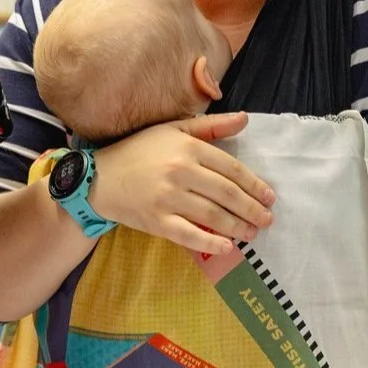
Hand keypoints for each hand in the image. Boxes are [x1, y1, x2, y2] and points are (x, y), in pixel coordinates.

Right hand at [86, 114, 276, 256]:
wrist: (98, 177)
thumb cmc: (138, 151)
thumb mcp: (173, 130)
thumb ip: (211, 126)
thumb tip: (245, 120)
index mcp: (188, 147)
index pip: (231, 168)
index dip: (254, 185)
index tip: (269, 197)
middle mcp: (180, 171)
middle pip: (227, 193)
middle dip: (252, 209)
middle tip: (267, 220)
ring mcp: (168, 198)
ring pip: (213, 214)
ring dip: (238, 227)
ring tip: (252, 233)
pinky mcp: (156, 221)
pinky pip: (189, 234)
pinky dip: (211, 242)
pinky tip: (228, 248)